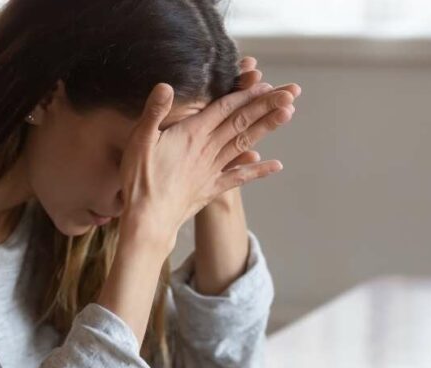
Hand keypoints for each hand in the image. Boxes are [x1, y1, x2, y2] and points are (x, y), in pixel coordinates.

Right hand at [118, 74, 295, 251]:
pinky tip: (276, 165)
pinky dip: (258, 170)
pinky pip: (239, 178)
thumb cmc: (139, 181)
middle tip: (291, 92)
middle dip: (267, 105)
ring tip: (288, 114)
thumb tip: (166, 84)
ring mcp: (212, 170)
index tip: (265, 82)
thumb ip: (154, 112)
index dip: (245, 94)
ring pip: (245, 144)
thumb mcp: (139, 141)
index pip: (224, 108)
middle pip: (241, 122)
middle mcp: (207, 150)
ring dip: (267, 128)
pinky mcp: (211, 189)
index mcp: (191, 135)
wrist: (147, 221)